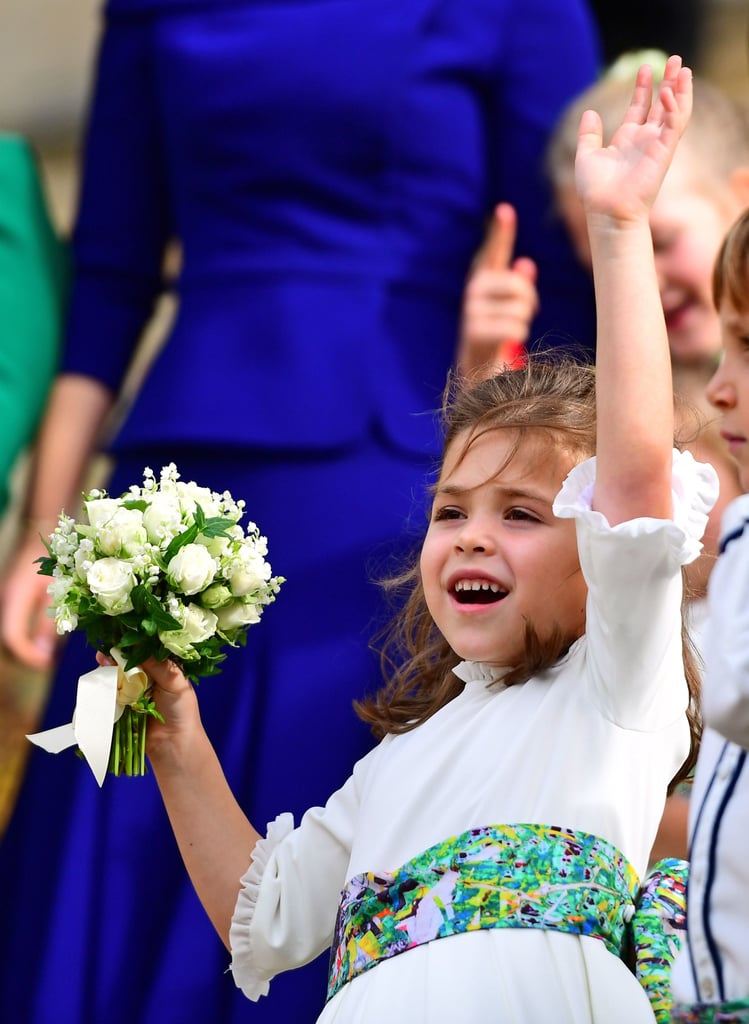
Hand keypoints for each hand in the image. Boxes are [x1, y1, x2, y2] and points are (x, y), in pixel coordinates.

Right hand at [0, 531, 60, 668]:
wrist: (41, 534)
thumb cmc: (57, 558)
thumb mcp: (59, 590)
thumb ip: (51, 620)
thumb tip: (46, 653)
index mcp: (15, 598)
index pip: (12, 637)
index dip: (28, 655)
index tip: (48, 663)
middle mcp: (5, 601)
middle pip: (8, 639)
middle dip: (26, 655)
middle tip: (49, 662)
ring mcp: (5, 601)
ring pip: (9, 633)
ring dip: (25, 647)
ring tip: (47, 654)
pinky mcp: (10, 601)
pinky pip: (12, 625)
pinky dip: (25, 636)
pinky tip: (43, 639)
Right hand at [458, 203, 537, 377]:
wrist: (476, 367)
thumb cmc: (497, 331)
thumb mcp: (508, 305)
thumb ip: (517, 284)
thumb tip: (526, 265)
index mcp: (483, 278)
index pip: (494, 251)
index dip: (501, 231)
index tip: (505, 209)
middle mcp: (473, 289)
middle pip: (519, 285)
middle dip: (529, 301)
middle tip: (523, 314)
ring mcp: (471, 310)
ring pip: (520, 308)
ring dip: (523, 322)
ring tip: (510, 330)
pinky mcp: (474, 331)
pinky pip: (515, 328)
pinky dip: (517, 336)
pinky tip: (505, 342)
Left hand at [575, 55, 692, 225]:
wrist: (607, 211)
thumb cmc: (596, 191)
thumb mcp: (587, 156)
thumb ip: (589, 135)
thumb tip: (589, 113)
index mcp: (627, 140)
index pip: (640, 108)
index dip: (644, 88)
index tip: (644, 69)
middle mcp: (645, 141)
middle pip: (662, 105)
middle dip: (669, 82)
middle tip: (674, 59)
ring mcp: (657, 146)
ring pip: (675, 112)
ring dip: (680, 90)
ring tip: (682, 69)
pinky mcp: (665, 152)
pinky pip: (674, 124)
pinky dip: (674, 107)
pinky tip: (668, 92)